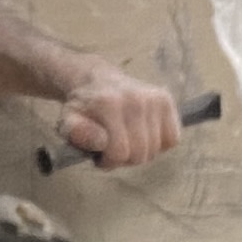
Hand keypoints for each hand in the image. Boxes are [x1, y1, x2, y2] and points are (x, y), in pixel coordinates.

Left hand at [56, 65, 182, 169]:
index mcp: (109, 104)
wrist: (97, 80)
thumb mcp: (68, 121)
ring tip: (127, 140)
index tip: (100, 155)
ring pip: (156, 149)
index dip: (108, 161)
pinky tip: (144, 134)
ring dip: (141, 152)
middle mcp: (135, 99)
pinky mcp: (166, 100)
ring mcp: (153, 99)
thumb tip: (101, 141)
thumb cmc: (84, 107)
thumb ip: (77, 133)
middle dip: (125, 159)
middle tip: (114, 148)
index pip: (119, 152)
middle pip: (140, 154)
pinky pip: (172, 139)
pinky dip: (159, 144)